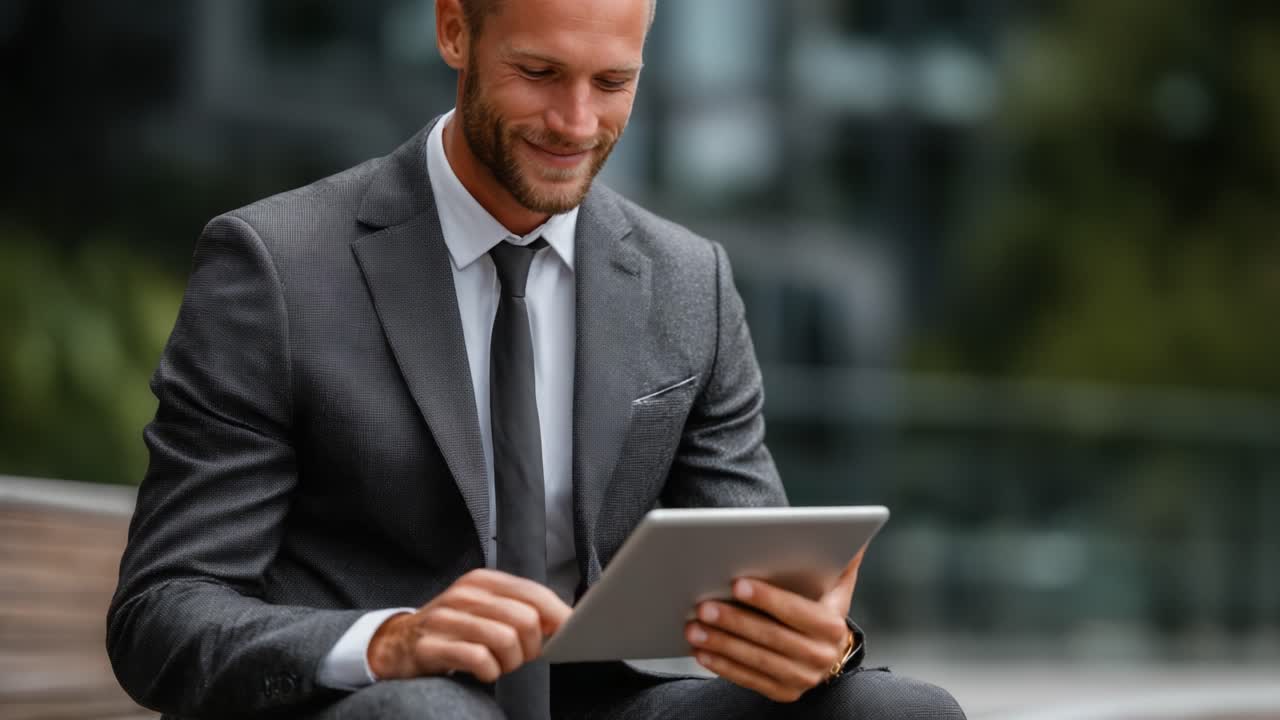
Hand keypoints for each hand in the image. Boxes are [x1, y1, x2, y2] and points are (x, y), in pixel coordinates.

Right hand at [367, 569, 571, 682]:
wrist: (396, 643)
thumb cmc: (453, 628)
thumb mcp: (484, 608)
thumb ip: (521, 609)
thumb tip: (565, 622)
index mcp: (483, 581)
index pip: (534, 593)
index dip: (558, 617)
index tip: (568, 635)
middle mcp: (465, 594)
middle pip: (525, 620)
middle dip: (532, 646)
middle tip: (521, 656)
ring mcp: (446, 619)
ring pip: (505, 640)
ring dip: (511, 661)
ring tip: (501, 664)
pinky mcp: (431, 646)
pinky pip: (479, 660)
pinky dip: (489, 672)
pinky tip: (483, 671)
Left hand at [685, 548, 863, 701]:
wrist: (825, 650)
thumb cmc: (821, 605)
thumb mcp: (836, 583)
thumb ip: (841, 558)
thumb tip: (855, 530)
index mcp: (833, 626)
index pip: (797, 611)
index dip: (767, 598)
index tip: (737, 584)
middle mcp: (821, 656)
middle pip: (771, 637)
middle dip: (734, 621)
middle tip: (703, 605)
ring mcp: (802, 679)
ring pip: (756, 660)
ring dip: (722, 644)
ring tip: (694, 627)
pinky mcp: (783, 693)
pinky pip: (748, 680)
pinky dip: (722, 667)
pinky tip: (702, 652)